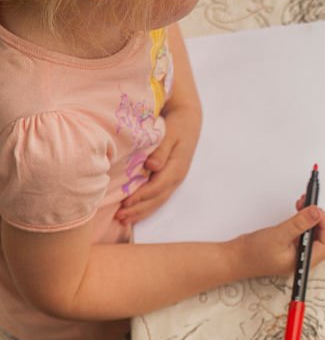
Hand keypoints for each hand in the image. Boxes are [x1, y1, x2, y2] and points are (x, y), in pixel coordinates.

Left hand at [116, 105, 200, 224]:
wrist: (189, 120)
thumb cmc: (177, 125)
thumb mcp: (170, 134)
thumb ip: (161, 151)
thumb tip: (152, 167)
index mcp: (176, 167)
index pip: (157, 187)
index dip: (140, 197)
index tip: (124, 203)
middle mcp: (176, 177)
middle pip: (157, 199)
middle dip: (138, 210)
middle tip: (119, 217)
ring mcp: (174, 180)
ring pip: (158, 201)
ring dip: (141, 212)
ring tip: (124, 220)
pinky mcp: (170, 179)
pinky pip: (158, 197)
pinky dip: (146, 206)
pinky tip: (135, 212)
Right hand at [229, 200, 324, 278]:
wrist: (235, 258)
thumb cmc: (252, 254)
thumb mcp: (278, 235)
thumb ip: (299, 224)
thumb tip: (316, 212)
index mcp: (304, 261)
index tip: (317, 211)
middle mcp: (305, 257)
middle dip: (322, 218)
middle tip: (311, 205)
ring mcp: (300, 251)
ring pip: (318, 232)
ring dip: (314, 216)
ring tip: (304, 203)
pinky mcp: (294, 244)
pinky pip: (307, 230)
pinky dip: (306, 218)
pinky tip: (300, 209)